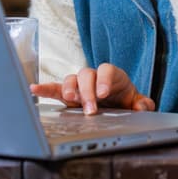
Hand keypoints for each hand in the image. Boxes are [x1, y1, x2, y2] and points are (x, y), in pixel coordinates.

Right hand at [29, 63, 154, 114]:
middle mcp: (95, 77)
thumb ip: (143, 104)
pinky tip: (34, 89)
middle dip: (87, 91)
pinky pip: (55, 89)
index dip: (104, 80)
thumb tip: (141, 107)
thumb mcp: (138, 102)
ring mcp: (80, 84)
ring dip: (70, 90)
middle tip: (90, 109)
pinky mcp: (68, 94)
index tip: (103, 93)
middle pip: (87, 74)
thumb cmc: (126, 100)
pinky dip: (45, 89)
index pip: (107, 70)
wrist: (119, 103)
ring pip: (71, 79)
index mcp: (113, 76)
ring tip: (70, 100)